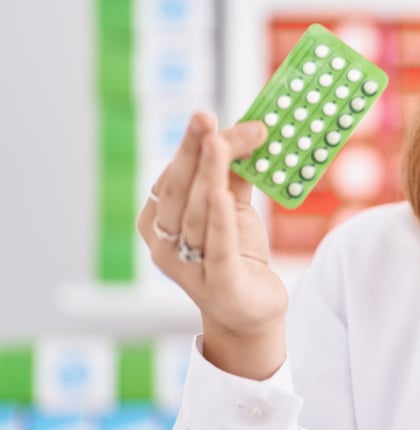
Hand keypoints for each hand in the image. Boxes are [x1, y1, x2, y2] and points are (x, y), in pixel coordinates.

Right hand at [135, 111, 288, 378]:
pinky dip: (219, 220)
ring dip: (209, 175)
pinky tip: (220, 194)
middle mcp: (163, 245)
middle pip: (179, 191)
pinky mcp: (218, 285)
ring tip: (219, 143)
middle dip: (193, 152)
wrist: (251, 312)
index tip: (208, 117)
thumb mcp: (234, 210)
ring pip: (196, 215)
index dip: (191, 146)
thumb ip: (235, 175)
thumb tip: (249, 131)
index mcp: (158, 221)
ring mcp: (187, 268)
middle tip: (207, 119)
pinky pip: (217, 248)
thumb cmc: (237, 254)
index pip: (173, 177)